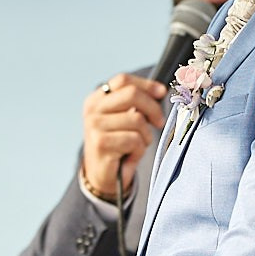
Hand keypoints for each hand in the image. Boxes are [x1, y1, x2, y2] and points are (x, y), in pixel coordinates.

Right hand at [81, 73, 167, 201]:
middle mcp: (92, 110)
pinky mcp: (101, 144)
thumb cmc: (119, 145)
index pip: (123, 80)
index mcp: (96, 99)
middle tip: (159, 122)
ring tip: (138, 144)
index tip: (162, 93)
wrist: (104, 175)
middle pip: (131, 94)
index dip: (146, 85)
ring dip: (146, 135)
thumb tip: (161, 91)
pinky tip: (131, 155)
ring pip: (137, 119)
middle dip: (152, 108)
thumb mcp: (125, 119)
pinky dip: (139, 150)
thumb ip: (137, 103)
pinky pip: (134, 140)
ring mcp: (94, 126)